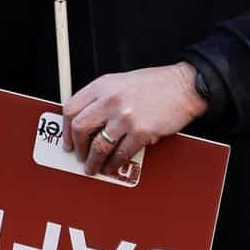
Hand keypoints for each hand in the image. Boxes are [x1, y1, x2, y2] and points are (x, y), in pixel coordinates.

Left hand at [64, 64, 207, 174]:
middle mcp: (111, 99)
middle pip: (80, 128)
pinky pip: (121, 154)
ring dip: (93, 161)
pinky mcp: (141, 132)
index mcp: (103, 85)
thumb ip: (102, 98)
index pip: (71, 108)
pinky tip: (112, 165)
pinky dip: (114, 164)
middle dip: (77, 147)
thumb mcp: (120, 82)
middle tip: (79, 156)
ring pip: (98, 146)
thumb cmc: (155, 84)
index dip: (66, 129)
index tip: (68, 140)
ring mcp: (125, 116)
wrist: (183, 86)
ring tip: (94, 167)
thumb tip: (87, 122)